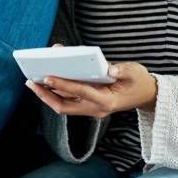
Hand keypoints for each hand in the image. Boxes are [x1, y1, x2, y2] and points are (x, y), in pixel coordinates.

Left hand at [26, 61, 157, 118]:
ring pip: (64, 104)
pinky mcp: (88, 104)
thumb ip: (122, 70)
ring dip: (48, 94)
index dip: (63, 85)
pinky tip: (48, 80)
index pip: (80, 92)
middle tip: (31, 82)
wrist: (147, 95)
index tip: (48, 77)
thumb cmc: (140, 82)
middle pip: (64, 106)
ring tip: (33, 81)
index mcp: (106, 102)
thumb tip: (108, 69)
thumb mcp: (135, 72)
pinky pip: (68, 100)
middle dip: (46, 95)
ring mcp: (91, 108)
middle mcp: (95, 108)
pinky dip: (57, 91)